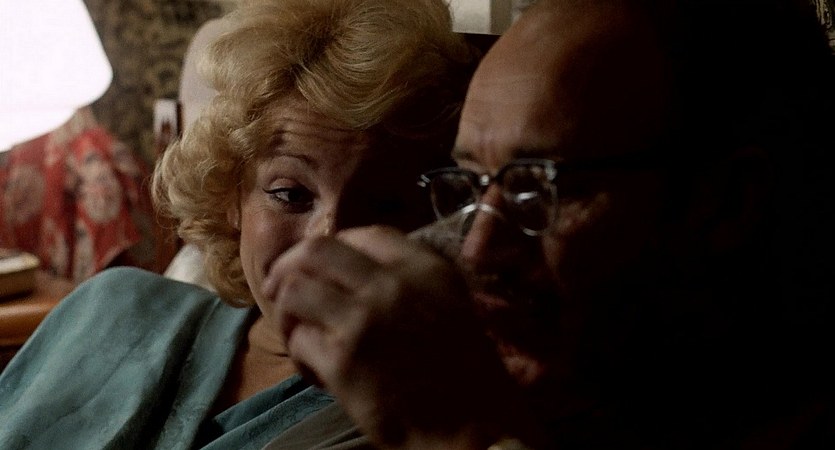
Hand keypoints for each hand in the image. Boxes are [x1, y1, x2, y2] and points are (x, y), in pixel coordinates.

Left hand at [261, 226, 523, 448]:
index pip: (363, 234)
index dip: (335, 249)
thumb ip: (408, 274)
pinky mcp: (344, 362)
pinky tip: (316, 371)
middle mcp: (393, 285)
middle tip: (279, 288)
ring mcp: (365, 321)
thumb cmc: (462, 368)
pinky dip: (299, 356)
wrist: (472, 426)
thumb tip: (350, 263)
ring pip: (294, 291)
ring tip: (299, 332)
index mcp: (424, 267)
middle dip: (288, 267)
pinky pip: (297, 342)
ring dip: (287, 312)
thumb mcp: (448, 300)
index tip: (322, 268)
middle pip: (316, 251)